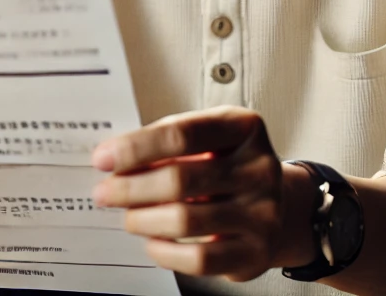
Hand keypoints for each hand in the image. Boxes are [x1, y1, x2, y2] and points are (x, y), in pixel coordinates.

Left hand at [91, 105, 312, 281]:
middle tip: (104, 192)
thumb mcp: (208, 137)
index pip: (181, 134)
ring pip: (185, 220)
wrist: (281, 205)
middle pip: (179, 179)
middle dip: (131, 187)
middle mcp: (259, 168)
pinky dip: (166, 252)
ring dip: (143, 220)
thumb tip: (116, 160)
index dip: (136, 147)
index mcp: (243, 127)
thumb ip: (169, 142)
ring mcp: (263, 212)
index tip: (104, 157)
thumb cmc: (230, 163)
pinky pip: (199, 258)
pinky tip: (151, 241)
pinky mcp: (256, 252)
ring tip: (128, 216)